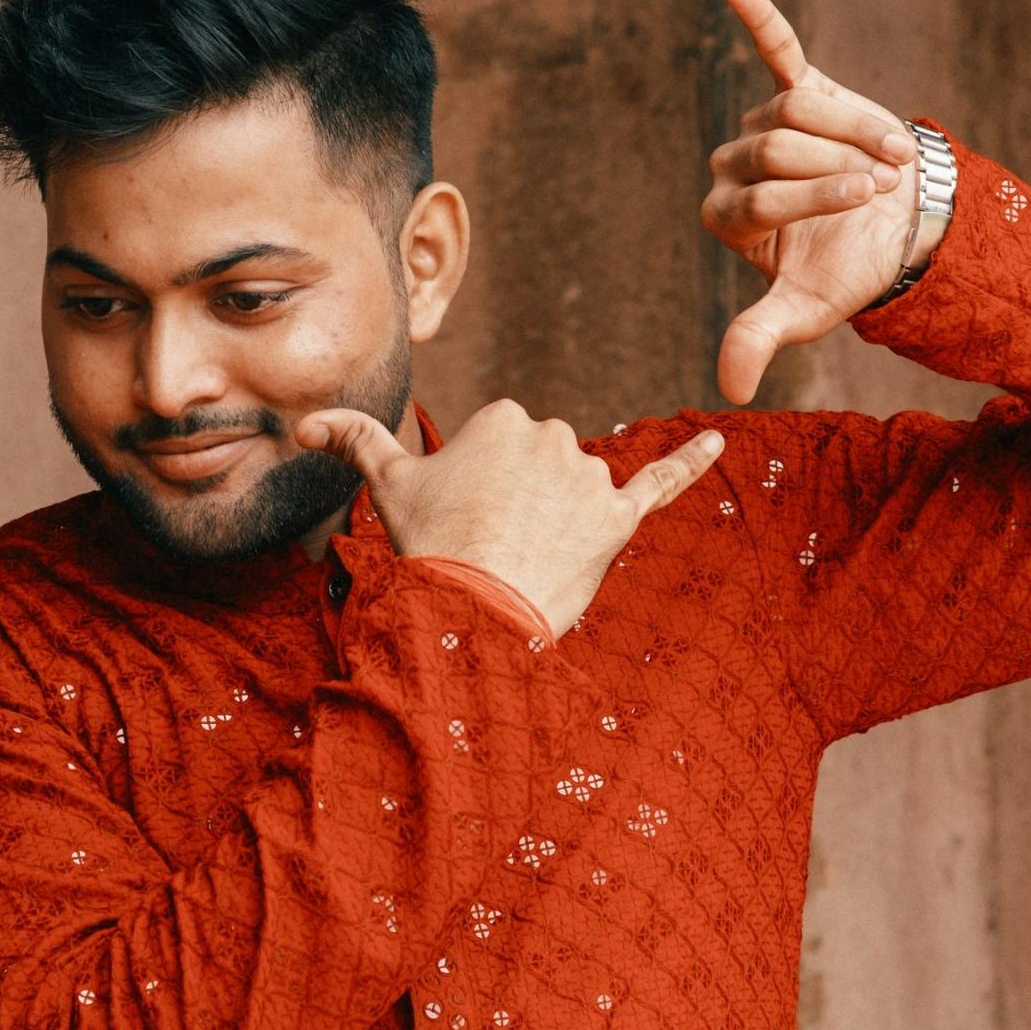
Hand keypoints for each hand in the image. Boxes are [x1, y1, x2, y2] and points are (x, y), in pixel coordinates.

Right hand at [293, 399, 724, 640]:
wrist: (473, 611)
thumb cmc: (429, 548)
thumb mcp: (387, 487)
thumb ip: (355, 440)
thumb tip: (307, 420)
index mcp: (503, 418)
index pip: (502, 442)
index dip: (484, 485)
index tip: (468, 517)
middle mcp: (552, 433)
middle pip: (543, 462)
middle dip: (524, 499)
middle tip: (494, 543)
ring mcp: (589, 475)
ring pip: (580, 488)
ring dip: (562, 518)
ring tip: (527, 558)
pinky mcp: (620, 516)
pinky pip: (662, 483)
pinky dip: (694, 463)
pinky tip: (724, 443)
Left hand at [702, 0, 920, 399]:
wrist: (902, 232)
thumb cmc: (848, 271)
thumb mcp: (806, 309)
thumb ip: (759, 336)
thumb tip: (729, 387)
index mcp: (726, 216)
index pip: (756, 195)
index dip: (814, 196)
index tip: (867, 201)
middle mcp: (733, 165)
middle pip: (775, 146)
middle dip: (836, 166)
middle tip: (883, 184)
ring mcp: (764, 123)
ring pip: (798, 106)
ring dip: (856, 128)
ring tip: (894, 156)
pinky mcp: (799, 85)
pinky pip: (775, 47)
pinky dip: (757, 15)